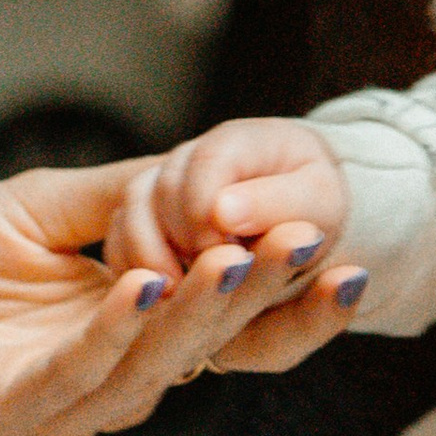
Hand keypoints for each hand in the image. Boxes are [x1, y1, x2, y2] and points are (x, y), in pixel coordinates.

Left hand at [0, 166, 360, 435]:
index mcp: (127, 333)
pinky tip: (142, 287)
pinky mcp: (8, 411)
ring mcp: (61, 404)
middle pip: (209, 350)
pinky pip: (74, 379)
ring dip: (200, 313)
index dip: (290, 303)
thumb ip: (125, 198)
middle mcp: (108, 379)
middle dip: (266, 300)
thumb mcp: (41, 209)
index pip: (229, 326)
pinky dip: (113, 334)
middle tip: (310, 245)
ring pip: (152, 369)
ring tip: (236, 256)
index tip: (347, 260)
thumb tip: (207, 173)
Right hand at [104, 119, 350, 284]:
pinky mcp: (145, 215)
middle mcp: (192, 155)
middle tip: (201, 279)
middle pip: (162, 187)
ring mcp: (164, 183)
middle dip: (179, 237)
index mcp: (239, 141)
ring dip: (149, 254)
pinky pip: (118, 235)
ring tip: (175, 292)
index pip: (208, 163)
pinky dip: (132, 265)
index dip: (208, 210)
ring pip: (131, 209)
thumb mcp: (317, 203)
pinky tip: (157, 294)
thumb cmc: (314, 206)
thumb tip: (224, 211)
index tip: (228, 254)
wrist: (301, 212)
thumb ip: (280, 203)